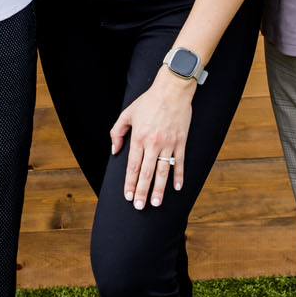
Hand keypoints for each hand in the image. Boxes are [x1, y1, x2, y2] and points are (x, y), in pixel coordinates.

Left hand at [111, 70, 194, 209]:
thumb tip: (115, 151)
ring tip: (156, 203)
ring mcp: (168, 143)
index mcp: (138, 138)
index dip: (129, 183)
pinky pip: (180, 162)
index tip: (128, 196)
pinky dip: (179, 176)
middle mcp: (152, 143)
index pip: (132, 166)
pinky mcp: (181, 141)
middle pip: (146, 173)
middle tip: (140, 207)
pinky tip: (177, 188)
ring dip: (159, 189)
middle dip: (142, 191)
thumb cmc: (148, 101)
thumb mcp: (127, 114)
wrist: (172, 89)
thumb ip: (117, 132)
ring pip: (162, 171)